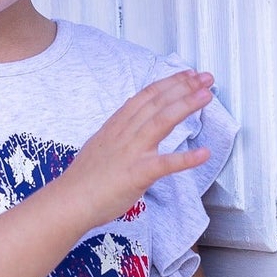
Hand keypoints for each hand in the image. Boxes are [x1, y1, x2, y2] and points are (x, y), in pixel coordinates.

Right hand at [60, 70, 215, 229]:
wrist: (69, 202)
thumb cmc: (83, 180)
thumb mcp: (99, 145)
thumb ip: (117, 133)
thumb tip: (126, 123)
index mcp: (117, 126)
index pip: (146, 96)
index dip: (169, 83)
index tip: (187, 75)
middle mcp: (125, 133)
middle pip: (157, 102)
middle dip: (184, 87)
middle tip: (206, 78)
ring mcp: (132, 152)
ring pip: (162, 121)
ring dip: (186, 106)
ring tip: (207, 96)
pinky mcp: (137, 174)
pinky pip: (165, 164)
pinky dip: (186, 159)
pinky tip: (203, 153)